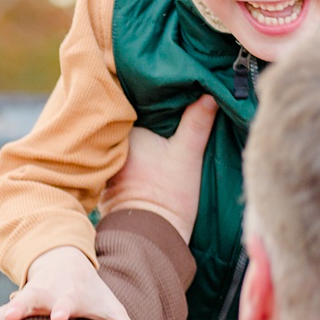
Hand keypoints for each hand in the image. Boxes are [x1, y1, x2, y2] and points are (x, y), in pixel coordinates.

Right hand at [0, 245, 140, 319]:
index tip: (59, 317)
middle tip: (9, 316)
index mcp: (69, 294)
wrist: (65, 263)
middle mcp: (44, 294)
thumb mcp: (110, 305)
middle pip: (29, 300)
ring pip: (4, 311)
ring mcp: (25, 299)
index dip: (62, 307)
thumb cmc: (91, 293)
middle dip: (18, 307)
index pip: (66, 301)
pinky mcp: (12, 308)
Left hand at [99, 95, 216, 242]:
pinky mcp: (112, 176)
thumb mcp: (188, 154)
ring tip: (166, 117)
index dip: (151, 90)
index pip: (134, 100)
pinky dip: (138, 144)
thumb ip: (197, 122)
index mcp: (123, 131)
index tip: (170, 83)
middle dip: (147, 107)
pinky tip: (154, 143)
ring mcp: (108, 160)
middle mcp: (109, 143)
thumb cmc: (167, 195)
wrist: (151, 236)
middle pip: (130, 116)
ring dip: (142, 127)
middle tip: (173, 96)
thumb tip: (210, 93)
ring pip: (127, 133)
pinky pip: (125, 149)